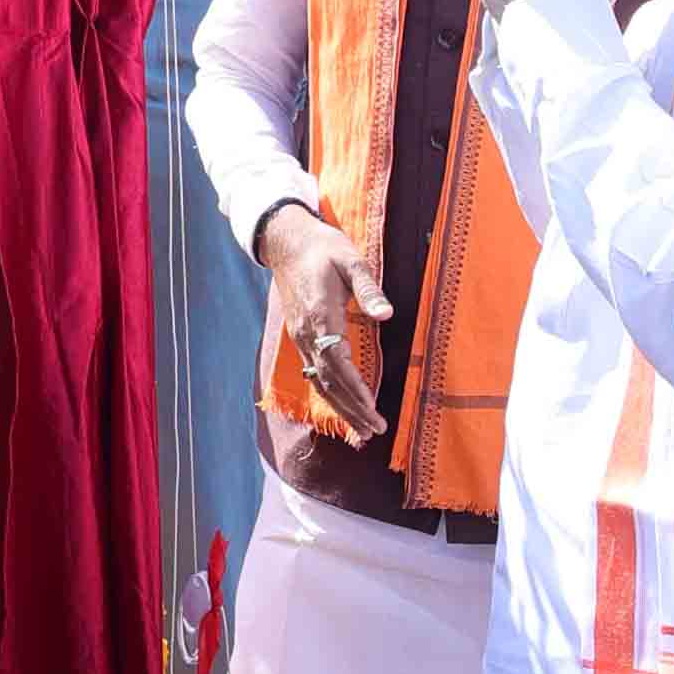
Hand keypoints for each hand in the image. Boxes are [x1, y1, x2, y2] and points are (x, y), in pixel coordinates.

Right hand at [261, 200, 392, 445]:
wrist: (286, 241)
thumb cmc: (323, 247)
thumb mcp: (351, 260)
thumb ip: (368, 289)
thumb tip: (386, 314)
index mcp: (320, 316)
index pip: (338, 364)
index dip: (355, 390)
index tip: (373, 409)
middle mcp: (306, 333)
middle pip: (328, 382)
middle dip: (351, 409)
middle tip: (374, 432)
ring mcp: (301, 336)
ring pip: (320, 381)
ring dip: (341, 408)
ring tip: (361, 431)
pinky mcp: (301, 335)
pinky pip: (315, 372)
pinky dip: (330, 394)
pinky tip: (343, 406)